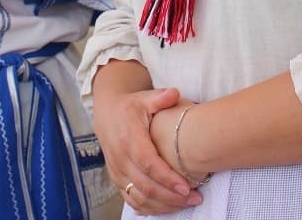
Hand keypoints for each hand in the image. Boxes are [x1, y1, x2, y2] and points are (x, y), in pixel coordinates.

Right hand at [93, 84, 201, 214]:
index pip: (148, 163)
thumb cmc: (131, 107)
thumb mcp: (144, 98)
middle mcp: (120, 157)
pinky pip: (132, 200)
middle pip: (145, 185)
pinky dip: (150, 208)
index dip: (166, 178)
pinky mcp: (117, 179)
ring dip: (163, 205)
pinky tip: (167, 208)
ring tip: (186, 204)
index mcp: (129, 138)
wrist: (106, 115)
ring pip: (139, 196)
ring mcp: (117, 171)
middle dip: (171, 196)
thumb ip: (160, 97)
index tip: (186, 187)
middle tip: (195, 198)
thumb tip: (175, 93)